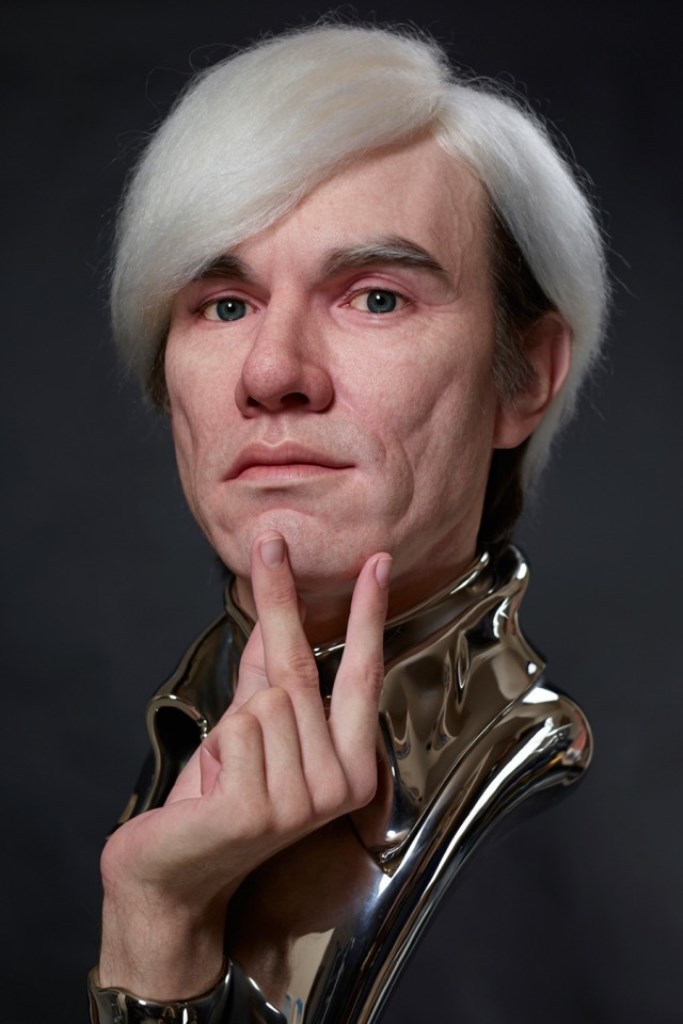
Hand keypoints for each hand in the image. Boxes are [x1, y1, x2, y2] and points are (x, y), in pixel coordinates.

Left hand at [97, 533, 390, 999]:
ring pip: (264, 700)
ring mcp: (304, 802)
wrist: (173, 872)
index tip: (377, 561)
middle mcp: (340, 785)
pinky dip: (215, 743)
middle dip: (279, 598)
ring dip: (230, 724)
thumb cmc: (218, 799)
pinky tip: (214, 786)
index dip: (368, 614)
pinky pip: (236, 725)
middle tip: (269, 542)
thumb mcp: (253, 727)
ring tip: (224, 769)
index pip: (363, 674)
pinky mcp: (259, 809)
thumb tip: (278, 613)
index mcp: (352, 766)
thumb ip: (271, 675)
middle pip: (302, 670)